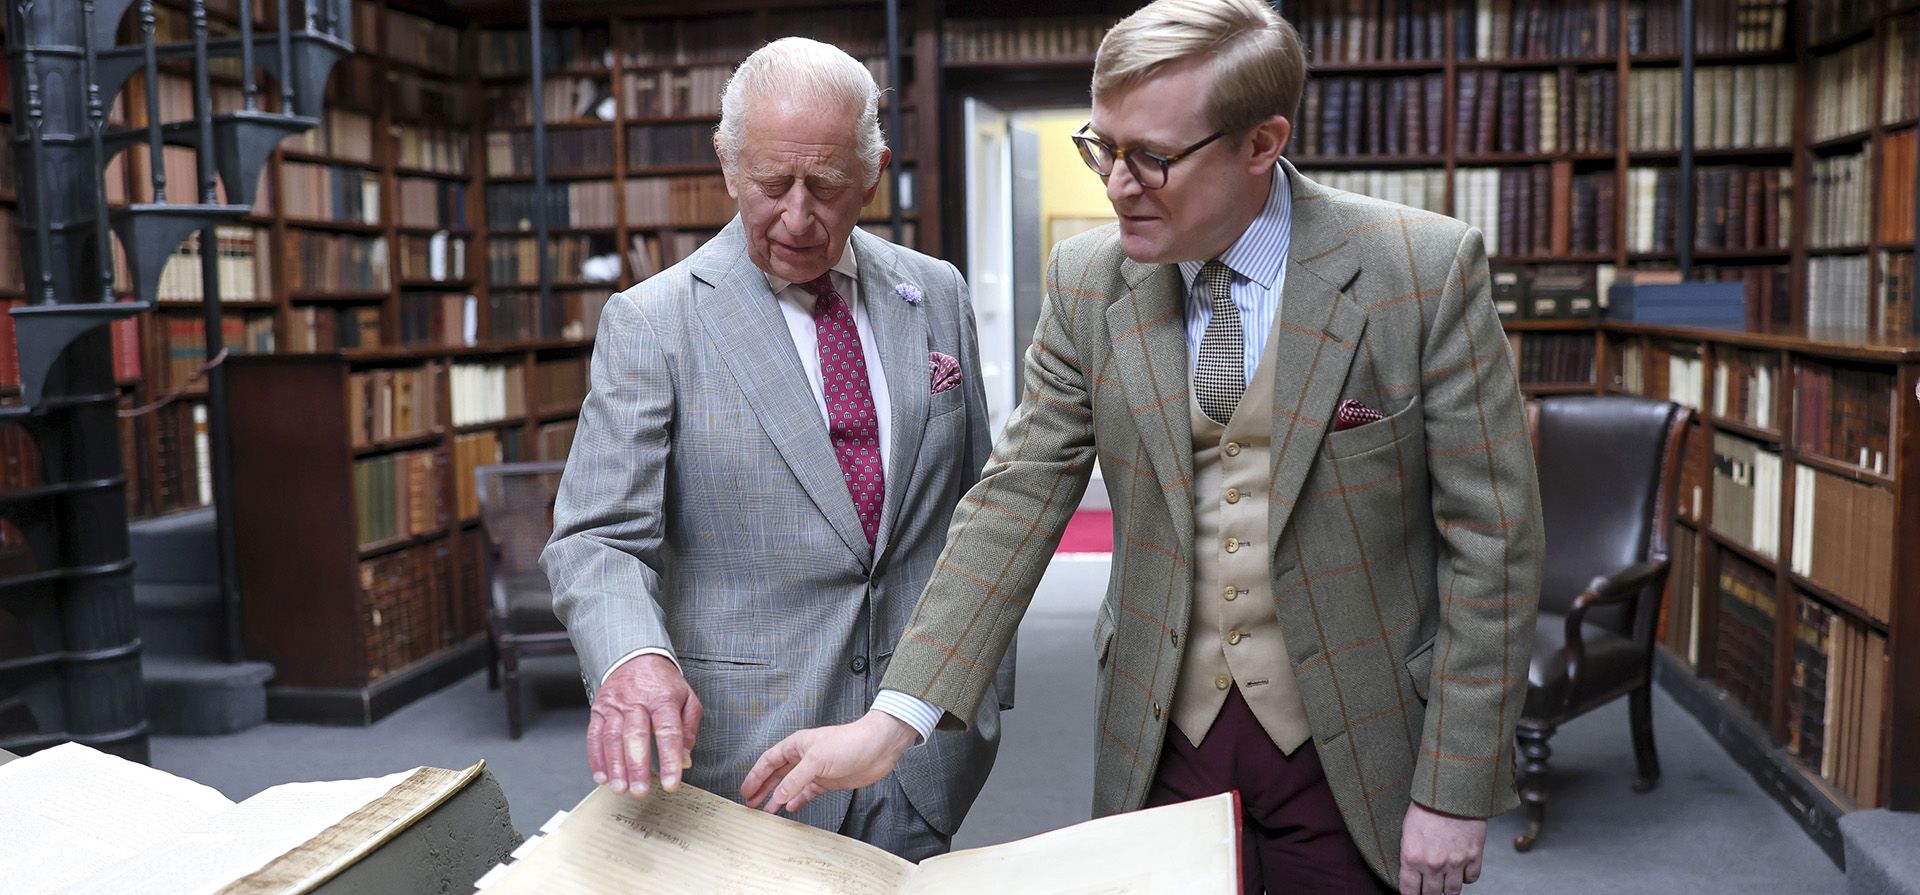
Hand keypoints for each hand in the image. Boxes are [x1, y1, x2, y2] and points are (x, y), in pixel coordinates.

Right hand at [588, 654, 701, 796]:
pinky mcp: (599, 710)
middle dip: (637, 766)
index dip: (670, 759)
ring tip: (620, 788)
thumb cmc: (663, 684)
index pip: (668, 731)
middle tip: (640, 790)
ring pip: (612, 738)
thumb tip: (685, 760)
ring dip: (615, 766)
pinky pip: (594, 736)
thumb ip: (688, 730)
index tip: (672, 783)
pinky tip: (602, 777)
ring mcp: (615, 706)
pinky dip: (596, 758)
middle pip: (635, 735)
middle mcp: (636, 701)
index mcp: (663, 699)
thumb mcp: (688, 699)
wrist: (636, 657)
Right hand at [740, 710, 916, 814]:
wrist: (877, 747)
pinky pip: (807, 792)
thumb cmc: (848, 743)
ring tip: (766, 811)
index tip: (745, 791)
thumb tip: (777, 796)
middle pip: (777, 774)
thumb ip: (794, 780)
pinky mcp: (828, 780)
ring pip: (790, 785)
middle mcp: (804, 757)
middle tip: (750, 803)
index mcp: (796, 745)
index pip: (768, 761)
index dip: (755, 775)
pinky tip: (790, 808)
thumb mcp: (816, 760)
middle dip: (763, 788)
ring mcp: (816, 770)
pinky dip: (797, 800)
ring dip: (778, 797)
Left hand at [1399, 802, 1485, 894]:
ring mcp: (1456, 862)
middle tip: (1429, 891)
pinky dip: (1466, 878)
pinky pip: (1471, 879)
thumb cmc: (1427, 806)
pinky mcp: (1474, 856)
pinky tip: (1461, 871)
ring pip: (1453, 892)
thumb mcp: (1407, 831)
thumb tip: (1410, 871)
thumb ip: (1409, 854)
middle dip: (1429, 894)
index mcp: (1413, 858)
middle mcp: (1434, 865)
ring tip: (1445, 884)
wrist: (1452, 790)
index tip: (1413, 894)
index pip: (1410, 891)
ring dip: (1448, 889)